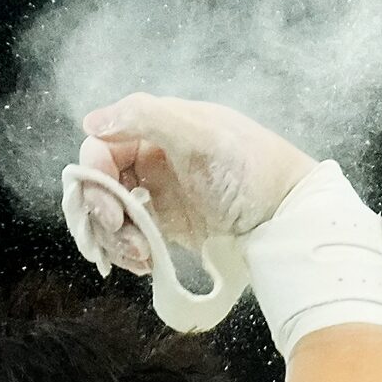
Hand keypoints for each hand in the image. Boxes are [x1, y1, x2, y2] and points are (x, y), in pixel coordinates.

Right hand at [75, 92, 317, 253]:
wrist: (289, 217)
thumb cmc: (251, 170)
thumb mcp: (201, 136)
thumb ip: (147, 118)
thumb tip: (91, 122)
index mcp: (156, 128)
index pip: (101, 147)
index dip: (94, 176)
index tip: (108, 206)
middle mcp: (150, 158)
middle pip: (98, 183)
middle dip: (101, 212)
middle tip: (119, 232)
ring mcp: (156, 194)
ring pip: (108, 214)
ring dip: (113, 238)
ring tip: (140, 256)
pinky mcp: (164, 225)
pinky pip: (128, 237)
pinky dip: (126, 252)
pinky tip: (145, 263)